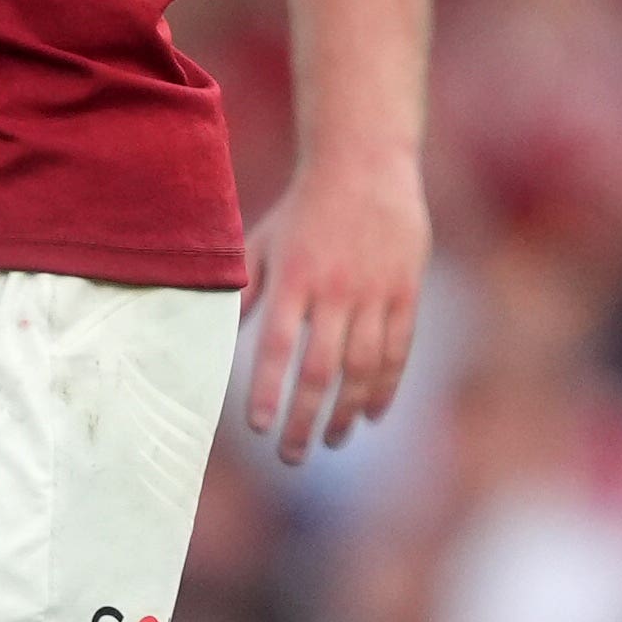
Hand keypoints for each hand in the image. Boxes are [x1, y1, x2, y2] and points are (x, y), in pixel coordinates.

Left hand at [241, 150, 429, 461]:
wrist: (364, 166)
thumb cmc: (302, 209)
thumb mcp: (261, 241)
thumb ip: (243, 289)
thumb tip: (216, 336)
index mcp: (292, 277)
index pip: (276, 345)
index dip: (266, 389)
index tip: (257, 427)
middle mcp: (334, 290)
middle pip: (320, 370)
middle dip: (303, 419)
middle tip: (290, 455)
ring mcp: (375, 293)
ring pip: (363, 369)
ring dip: (346, 413)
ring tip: (331, 441)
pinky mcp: (406, 293)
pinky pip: (398, 352)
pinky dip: (385, 389)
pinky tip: (371, 416)